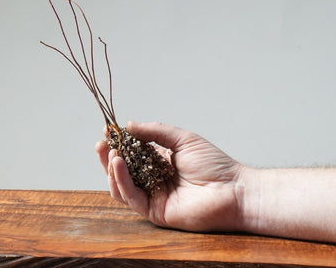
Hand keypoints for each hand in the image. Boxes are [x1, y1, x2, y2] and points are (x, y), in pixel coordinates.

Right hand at [96, 121, 243, 231]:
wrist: (233, 189)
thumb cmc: (213, 163)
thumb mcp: (181, 139)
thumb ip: (155, 132)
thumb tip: (129, 124)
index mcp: (160, 161)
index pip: (132, 152)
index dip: (119, 142)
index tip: (107, 130)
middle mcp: (153, 178)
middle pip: (123, 170)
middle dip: (109, 156)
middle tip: (102, 142)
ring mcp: (153, 195)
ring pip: (122, 185)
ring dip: (112, 169)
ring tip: (111, 152)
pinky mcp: (155, 211)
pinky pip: (132, 197)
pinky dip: (122, 181)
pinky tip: (119, 165)